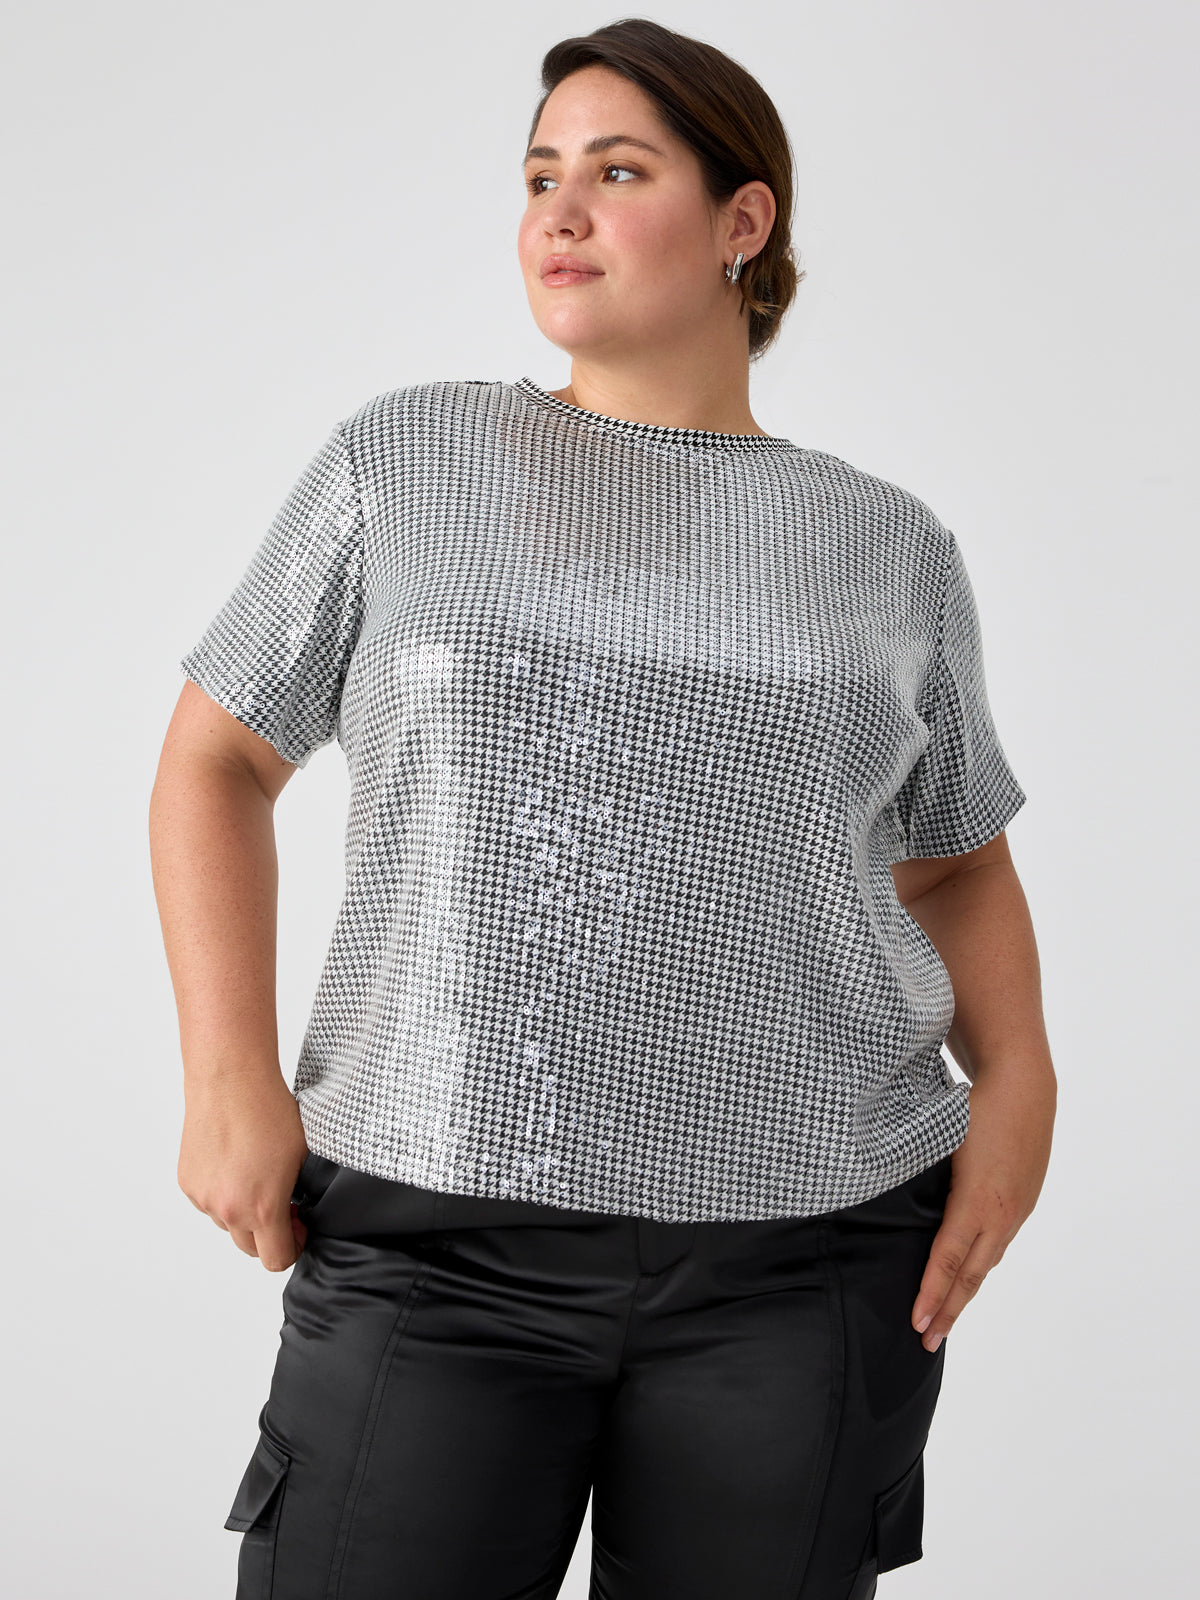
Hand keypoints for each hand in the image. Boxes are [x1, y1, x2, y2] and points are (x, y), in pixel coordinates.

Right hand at [178, 1069, 310, 1271]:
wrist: (231, 1081)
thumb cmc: (270, 1111)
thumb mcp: (302, 1157)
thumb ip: (297, 1195)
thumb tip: (297, 1213)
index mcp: (262, 1209)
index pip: (276, 1260)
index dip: (292, 1247)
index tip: (298, 1228)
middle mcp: (228, 1210)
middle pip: (250, 1248)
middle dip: (268, 1233)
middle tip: (282, 1204)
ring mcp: (204, 1198)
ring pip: (227, 1224)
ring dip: (243, 1212)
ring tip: (256, 1177)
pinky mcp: (187, 1183)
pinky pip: (208, 1202)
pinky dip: (222, 1193)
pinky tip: (234, 1164)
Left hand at [911, 1064, 1054, 1351]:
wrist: (1025, 1085)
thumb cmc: (973, 1105)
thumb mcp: (939, 1136)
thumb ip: (915, 1171)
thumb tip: (876, 1189)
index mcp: (976, 1201)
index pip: (947, 1259)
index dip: (931, 1294)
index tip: (916, 1322)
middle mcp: (1001, 1213)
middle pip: (971, 1274)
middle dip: (948, 1311)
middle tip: (928, 1342)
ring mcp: (1017, 1209)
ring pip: (987, 1262)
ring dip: (965, 1292)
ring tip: (946, 1318)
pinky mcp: (1024, 1200)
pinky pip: (998, 1243)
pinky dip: (980, 1265)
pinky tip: (969, 1274)